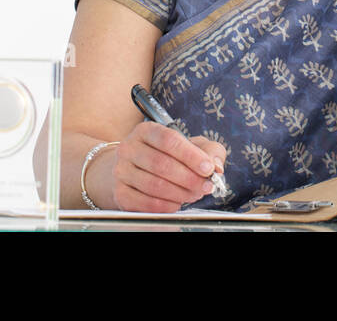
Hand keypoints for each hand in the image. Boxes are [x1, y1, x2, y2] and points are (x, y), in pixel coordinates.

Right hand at [108, 120, 226, 212]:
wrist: (133, 169)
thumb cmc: (167, 155)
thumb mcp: (189, 145)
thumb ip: (208, 150)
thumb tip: (216, 166)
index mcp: (146, 131)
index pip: (169, 140)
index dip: (190, 155)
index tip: (208, 168)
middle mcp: (129, 148)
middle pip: (161, 164)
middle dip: (189, 178)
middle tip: (206, 186)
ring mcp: (121, 171)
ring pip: (153, 185)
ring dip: (180, 193)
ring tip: (194, 194)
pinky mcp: (119, 192)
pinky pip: (145, 203)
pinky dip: (166, 206)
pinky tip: (178, 203)